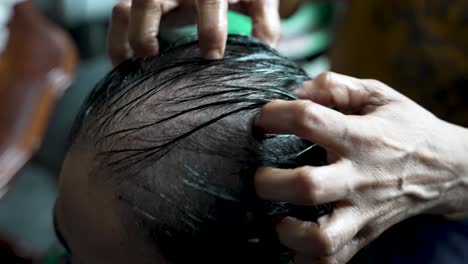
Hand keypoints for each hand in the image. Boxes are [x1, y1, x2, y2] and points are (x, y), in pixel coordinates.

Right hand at [107, 0, 280, 65]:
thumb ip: (265, 21)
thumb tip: (266, 50)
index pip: (207, 0)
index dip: (210, 28)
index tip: (213, 56)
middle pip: (149, 0)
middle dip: (149, 32)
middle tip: (157, 61)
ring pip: (125, 9)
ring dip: (127, 40)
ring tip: (138, 69)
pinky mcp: (140, 2)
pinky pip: (118, 17)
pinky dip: (117, 43)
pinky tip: (126, 65)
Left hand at [254, 72, 467, 262]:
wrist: (447, 169)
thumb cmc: (406, 128)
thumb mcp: (378, 94)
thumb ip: (336, 86)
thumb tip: (297, 91)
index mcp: (361, 136)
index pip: (309, 120)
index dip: (275, 115)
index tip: (263, 119)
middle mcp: (360, 177)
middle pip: (308, 187)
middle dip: (270, 182)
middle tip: (260, 176)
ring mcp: (363, 212)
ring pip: (322, 237)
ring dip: (288, 232)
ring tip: (276, 217)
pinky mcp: (366, 235)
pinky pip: (334, 260)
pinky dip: (308, 259)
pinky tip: (294, 242)